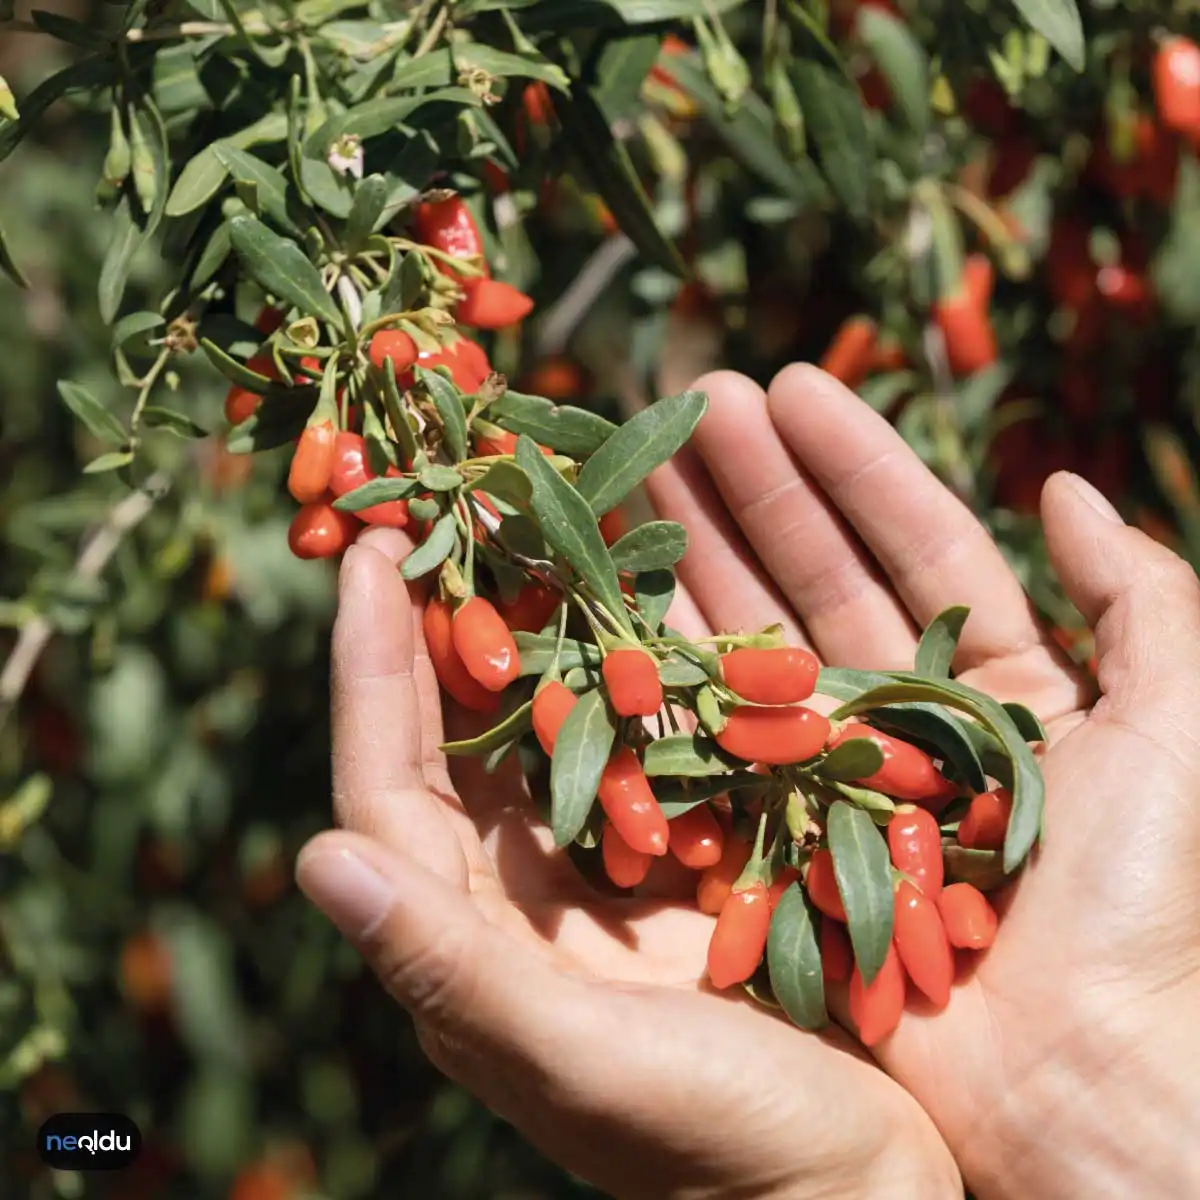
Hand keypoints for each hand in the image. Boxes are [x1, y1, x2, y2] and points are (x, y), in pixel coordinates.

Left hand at [294, 532, 961, 1199]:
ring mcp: (603, 873)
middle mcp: (521, 897)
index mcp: (472, 943)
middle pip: (456, 737)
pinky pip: (636, 743)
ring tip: (524, 522)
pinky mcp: (682, 860)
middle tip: (435, 507)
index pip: (387, 784)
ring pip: (544, 725)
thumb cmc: (715, 1149)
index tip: (360, 551)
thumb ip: (450, 968)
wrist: (854, 1191)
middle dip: (439, 622)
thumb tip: (313, 861)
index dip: (367, 668)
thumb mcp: (581, 1061)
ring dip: (530, 627)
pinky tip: (635, 599)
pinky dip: (626, 669)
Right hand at [644, 365, 1199, 1198]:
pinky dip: (672, 666)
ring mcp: (828, 774)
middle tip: (686, 401)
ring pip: (755, 639)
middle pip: (815, 575)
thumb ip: (1146, 599)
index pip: (913, 543)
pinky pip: (716, 736)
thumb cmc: (1143, 907)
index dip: (852, 463)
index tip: (786, 385)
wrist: (1081, 1081)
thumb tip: (1069, 485)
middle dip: (753, 486)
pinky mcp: (773, 835)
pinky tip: (622, 598)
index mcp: (994, 683)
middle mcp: (900, 717)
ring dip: (701, 552)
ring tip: (637, 468)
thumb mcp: (1179, 727)